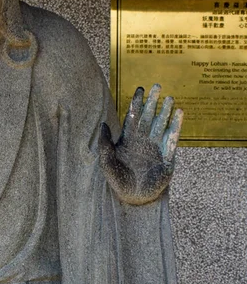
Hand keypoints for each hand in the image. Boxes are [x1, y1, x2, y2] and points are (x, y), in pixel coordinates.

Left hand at [99, 85, 182, 205]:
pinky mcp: (167, 157)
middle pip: (148, 117)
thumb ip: (104, 144)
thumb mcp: (106, 162)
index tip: (139, 88)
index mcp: (128, 140)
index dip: (136, 103)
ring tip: (169, 97)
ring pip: (161, 125)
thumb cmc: (118, 180)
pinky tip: (179, 113)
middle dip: (152, 102)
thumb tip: (103, 124)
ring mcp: (156, 147)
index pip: (133, 117)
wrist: (133, 197)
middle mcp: (143, 140)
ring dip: (165, 111)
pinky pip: (172, 138)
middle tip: (156, 86)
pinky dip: (176, 126)